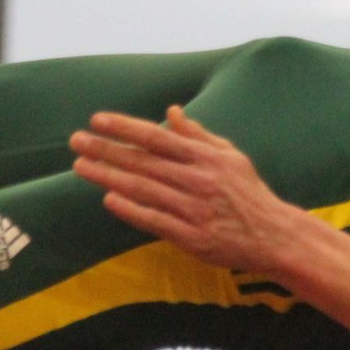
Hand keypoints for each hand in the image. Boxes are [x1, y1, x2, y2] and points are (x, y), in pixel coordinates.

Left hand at [71, 107, 301, 277]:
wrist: (273, 236)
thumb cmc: (248, 194)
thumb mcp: (231, 157)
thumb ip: (198, 136)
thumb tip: (172, 112)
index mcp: (206, 158)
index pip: (157, 137)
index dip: (125, 127)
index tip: (97, 120)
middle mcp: (198, 180)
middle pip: (143, 161)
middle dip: (106, 150)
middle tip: (76, 141)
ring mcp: (194, 209)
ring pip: (143, 189)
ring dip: (108, 177)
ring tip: (81, 166)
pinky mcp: (192, 237)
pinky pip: (154, 220)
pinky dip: (130, 209)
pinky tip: (109, 199)